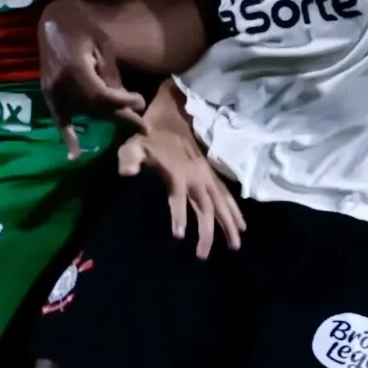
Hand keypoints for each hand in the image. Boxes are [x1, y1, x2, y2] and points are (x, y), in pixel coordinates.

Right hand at [39, 0, 150, 138]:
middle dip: (121, 116)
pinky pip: (59, 119)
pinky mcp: (48, 93)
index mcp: (75, 68)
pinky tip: (74, 155)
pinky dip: (67, 137)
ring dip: (106, 118)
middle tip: (144, 126)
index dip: (123, 102)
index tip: (141, 103)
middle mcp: (62, 83)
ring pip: (84, 113)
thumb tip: (124, 100)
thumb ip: (110, 72)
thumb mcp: (103, 42)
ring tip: (128, 123)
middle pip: (95, 108)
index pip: (103, 95)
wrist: (53, 18)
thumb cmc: (82, 24)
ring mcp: (53, 90)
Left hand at [115, 94, 244, 258]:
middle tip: (202, 256)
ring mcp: (207, 176)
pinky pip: (227, 196)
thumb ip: (129, 158)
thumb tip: (125, 173)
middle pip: (205, 207)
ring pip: (221, 204)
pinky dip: (235, 212)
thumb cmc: (150, 134)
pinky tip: (241, 227)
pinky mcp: (212, 176)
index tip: (178, 236)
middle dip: (206, 232)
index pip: (178, 197)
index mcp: (176, 172)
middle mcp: (196, 176)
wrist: (174, 112)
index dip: (178, 215)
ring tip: (235, 246)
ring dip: (228, 224)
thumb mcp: (134, 143)